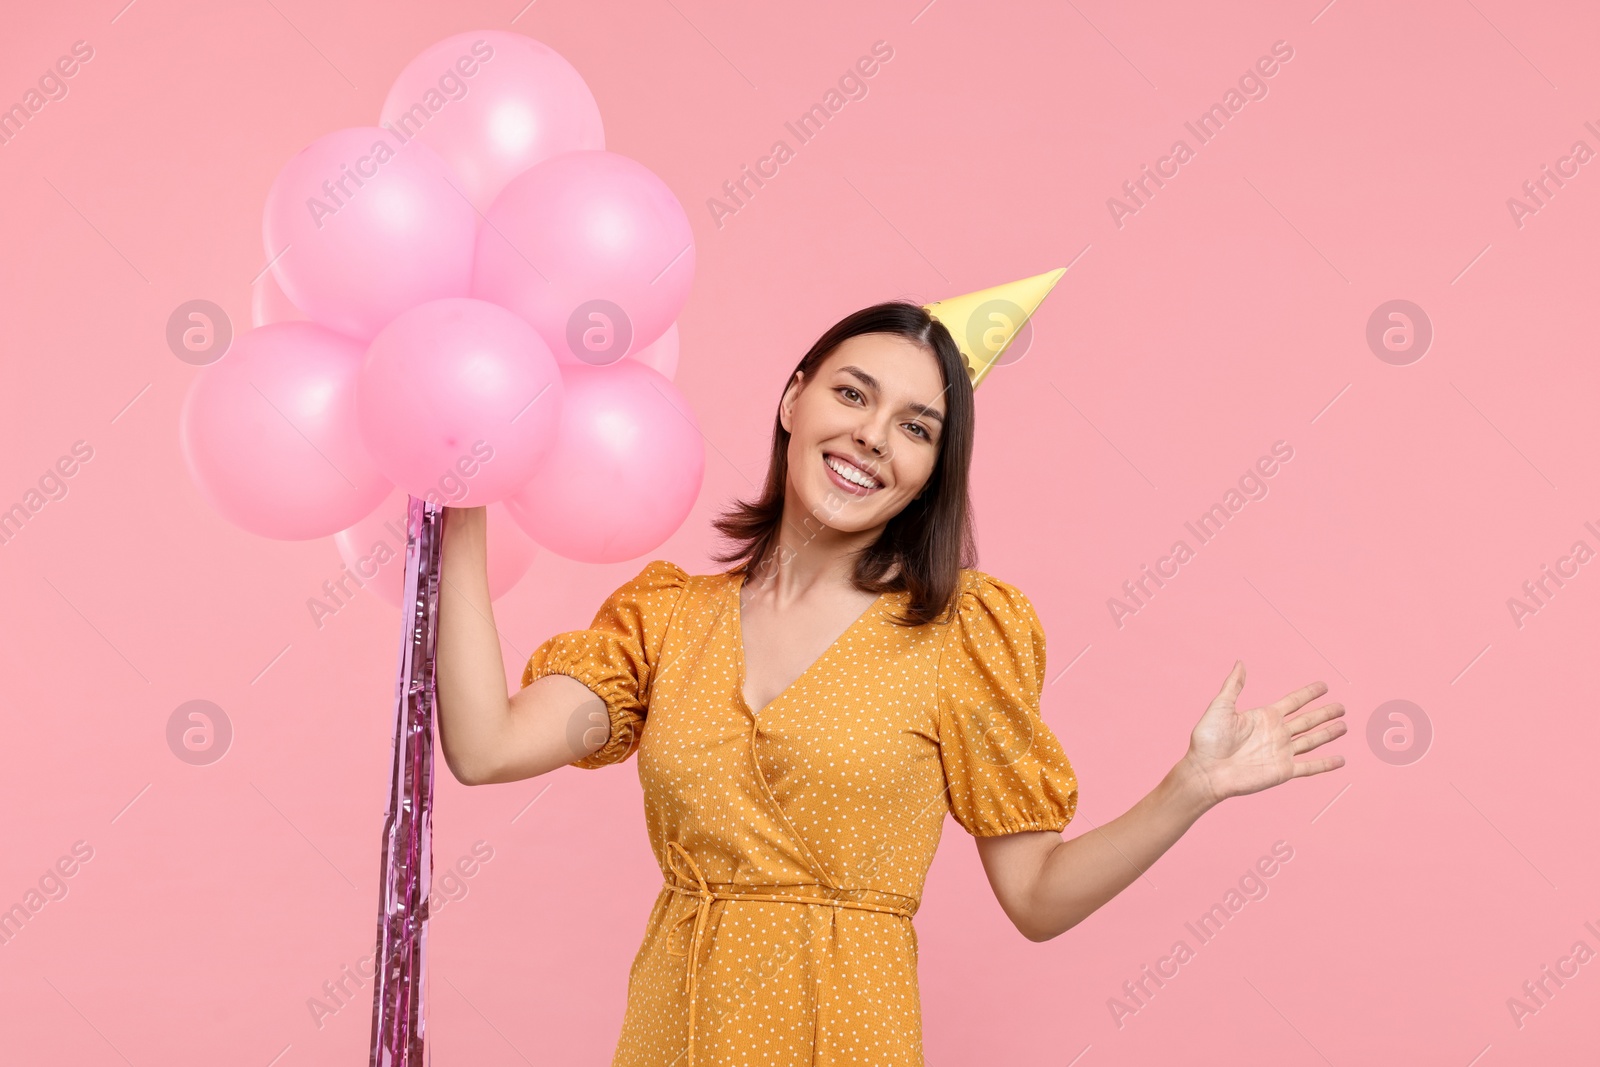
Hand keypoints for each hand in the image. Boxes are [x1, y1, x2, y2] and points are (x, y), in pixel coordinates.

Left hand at [1179, 660, 1346, 805]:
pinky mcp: (1283, 771)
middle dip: (1324, 713)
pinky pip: (1309, 767)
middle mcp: (1276, 733)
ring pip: (1312, 740)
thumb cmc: (1208, 739)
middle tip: (1341, 707)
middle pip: (1307, 720)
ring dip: (1328, 734)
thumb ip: (1234, 685)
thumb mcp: (1221, 706)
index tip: (1324, 686)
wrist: (1206, 770)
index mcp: (1264, 717)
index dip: (1308, 694)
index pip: (1293, 702)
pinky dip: (1325, 764)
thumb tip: (1240, 662)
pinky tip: (1340, 760)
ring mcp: (1281, 752)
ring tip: (1344, 726)